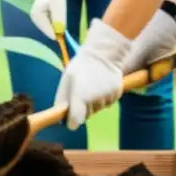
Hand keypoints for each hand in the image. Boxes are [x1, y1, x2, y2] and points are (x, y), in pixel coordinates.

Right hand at [30, 0, 66, 40]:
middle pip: (50, 32)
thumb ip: (59, 19)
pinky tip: (55, 12)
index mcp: (38, 17)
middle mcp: (35, 21)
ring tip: (57, 11)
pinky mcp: (39, 18)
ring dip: (57, 23)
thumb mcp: (58, 5)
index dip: (60, 31)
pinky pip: (49, 24)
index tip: (64, 21)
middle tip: (61, 13)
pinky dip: (54, 21)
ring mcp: (36, 20)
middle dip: (58, 26)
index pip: (51, 33)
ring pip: (50, 28)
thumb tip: (60, 33)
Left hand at [54, 9, 175, 129]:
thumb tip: (59, 113)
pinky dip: (104, 96)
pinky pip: (108, 102)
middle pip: (87, 116)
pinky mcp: (116, 95)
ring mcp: (106, 98)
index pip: (74, 122)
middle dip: (83, 108)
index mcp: (79, 98)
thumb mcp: (67, 79)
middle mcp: (93, 101)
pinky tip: (102, 84)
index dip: (71, 121)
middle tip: (81, 91)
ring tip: (93, 84)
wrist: (104, 53)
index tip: (70, 116)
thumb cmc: (81, 66)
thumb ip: (62, 98)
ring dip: (94, 101)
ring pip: (98, 108)